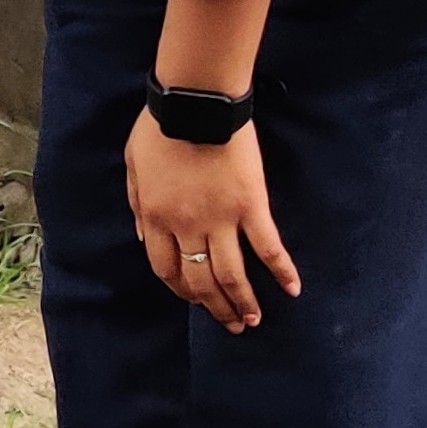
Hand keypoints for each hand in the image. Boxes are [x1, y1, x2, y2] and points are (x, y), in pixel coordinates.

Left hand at [124, 115, 300, 331]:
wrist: (194, 102)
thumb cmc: (159, 128)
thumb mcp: (133, 167)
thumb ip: (138, 206)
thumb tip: (144, 239)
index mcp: (157, 218)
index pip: (166, 270)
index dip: (181, 290)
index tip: (194, 301)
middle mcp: (188, 227)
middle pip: (201, 280)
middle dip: (215, 307)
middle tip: (231, 324)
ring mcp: (222, 219)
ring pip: (232, 274)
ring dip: (243, 301)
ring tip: (253, 320)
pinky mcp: (252, 206)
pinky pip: (268, 246)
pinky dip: (281, 270)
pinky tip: (293, 289)